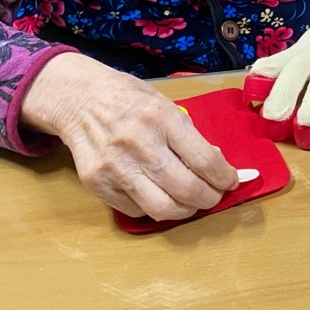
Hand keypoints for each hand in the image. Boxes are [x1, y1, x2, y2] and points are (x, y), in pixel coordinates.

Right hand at [20, 52, 237, 219]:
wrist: (79, 99)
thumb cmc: (129, 99)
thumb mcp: (165, 103)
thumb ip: (188, 134)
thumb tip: (215, 163)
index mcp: (161, 118)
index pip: (203, 159)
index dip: (223, 176)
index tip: (231, 181)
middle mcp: (138, 144)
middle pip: (185, 189)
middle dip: (209, 198)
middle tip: (214, 196)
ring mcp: (115, 167)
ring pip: (161, 208)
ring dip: (184, 211)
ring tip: (191, 203)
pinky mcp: (97, 184)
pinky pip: (135, 210)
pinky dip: (154, 209)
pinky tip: (159, 196)